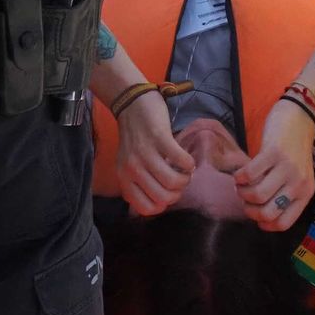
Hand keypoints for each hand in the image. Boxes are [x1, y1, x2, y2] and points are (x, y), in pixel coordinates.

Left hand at [114, 91, 195, 215]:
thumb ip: (137, 184)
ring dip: (186, 178)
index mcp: (125, 178)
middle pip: (163, 197)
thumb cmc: (134, 137)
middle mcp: (133, 168)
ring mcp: (146, 153)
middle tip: (180, 180)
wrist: (132, 105)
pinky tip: (187, 160)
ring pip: (173, 182)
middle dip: (178, 192)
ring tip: (185, 171)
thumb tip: (157, 204)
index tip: (168, 192)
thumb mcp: (128, 164)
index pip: (146, 208)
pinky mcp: (159, 138)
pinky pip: (181, 160)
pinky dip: (189, 163)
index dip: (163, 205)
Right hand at [235, 100, 314, 231]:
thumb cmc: (294, 151)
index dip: (264, 224)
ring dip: (242, 193)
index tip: (255, 217)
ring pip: (257, 195)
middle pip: (267, 213)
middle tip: (245, 199)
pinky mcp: (273, 153)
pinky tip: (239, 174)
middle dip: (249, 210)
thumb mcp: (296, 177)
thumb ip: (284, 195)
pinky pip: (249, 174)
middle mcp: (298, 183)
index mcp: (305, 193)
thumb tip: (260, 217)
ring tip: (241, 185)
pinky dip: (239, 177)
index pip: (283, 223)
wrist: (299, 119)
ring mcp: (286, 168)